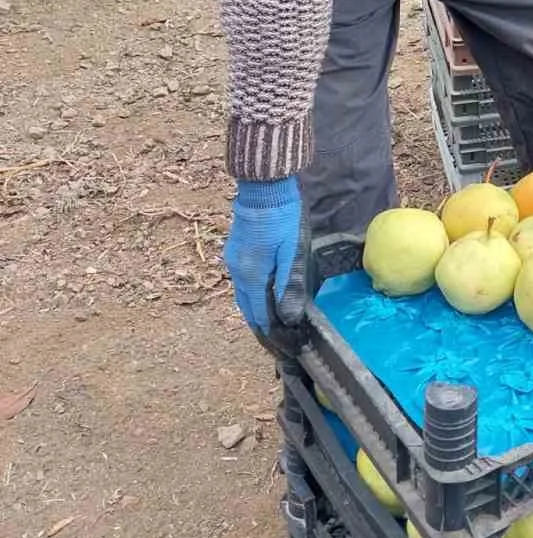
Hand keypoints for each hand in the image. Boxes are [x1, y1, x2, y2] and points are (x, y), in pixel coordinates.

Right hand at [224, 176, 306, 354]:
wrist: (264, 188)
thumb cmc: (283, 217)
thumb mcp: (293, 251)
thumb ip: (290, 285)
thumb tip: (288, 319)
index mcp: (251, 276)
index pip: (260, 316)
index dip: (272, 335)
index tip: (284, 350)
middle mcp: (237, 273)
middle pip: (248, 310)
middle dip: (263, 329)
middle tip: (278, 346)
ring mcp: (233, 262)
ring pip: (244, 298)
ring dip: (256, 314)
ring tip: (272, 328)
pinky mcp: (236, 253)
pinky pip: (244, 284)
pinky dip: (253, 298)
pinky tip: (264, 300)